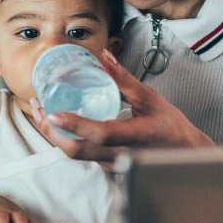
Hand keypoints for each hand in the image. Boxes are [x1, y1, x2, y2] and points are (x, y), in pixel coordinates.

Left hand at [30, 49, 214, 161]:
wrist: (185, 155)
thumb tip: (104, 56)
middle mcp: (121, 155)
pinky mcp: (109, 166)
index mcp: (135, 136)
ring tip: (41, 111)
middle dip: (50, 131)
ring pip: (76, 155)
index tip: (52, 112)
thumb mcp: (150, 98)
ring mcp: (113, 164)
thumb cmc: (172, 126)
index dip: (75, 124)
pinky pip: (82, 154)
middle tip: (38, 106)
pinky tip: (59, 122)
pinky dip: (66, 139)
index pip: (101, 133)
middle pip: (77, 151)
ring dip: (54, 135)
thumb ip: (124, 79)